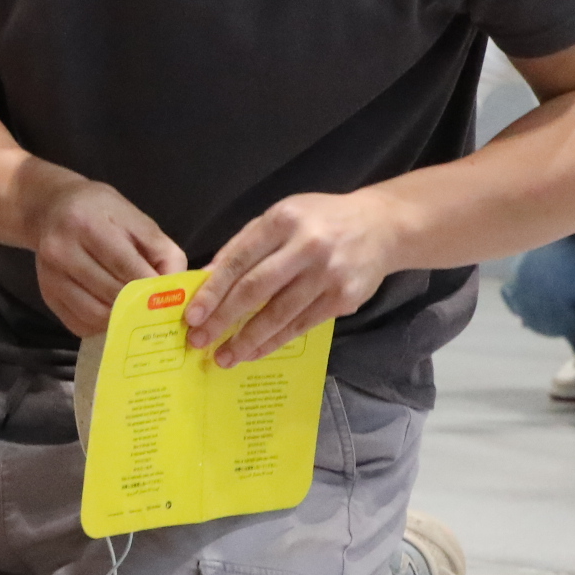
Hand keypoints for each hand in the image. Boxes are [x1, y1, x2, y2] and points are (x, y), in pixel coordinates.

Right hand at [26, 176, 184, 337]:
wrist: (50, 208)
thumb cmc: (99, 210)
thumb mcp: (134, 217)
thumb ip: (161, 250)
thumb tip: (177, 289)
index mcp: (87, 223)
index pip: (125, 266)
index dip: (151, 287)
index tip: (172, 300)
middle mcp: (61, 250)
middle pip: (110, 293)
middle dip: (140, 306)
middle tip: (160, 312)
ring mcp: (50, 275)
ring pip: (95, 313)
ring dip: (122, 320)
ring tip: (139, 316)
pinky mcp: (46, 294)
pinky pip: (79, 322)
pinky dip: (102, 326)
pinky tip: (115, 318)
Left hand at [186, 189, 396, 366]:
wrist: (382, 227)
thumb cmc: (320, 220)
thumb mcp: (280, 217)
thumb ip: (244, 245)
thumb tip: (206, 279)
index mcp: (283, 221)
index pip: (239, 259)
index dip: (213, 290)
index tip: (192, 314)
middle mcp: (306, 246)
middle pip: (256, 289)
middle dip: (223, 318)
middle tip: (199, 341)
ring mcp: (327, 274)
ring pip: (279, 314)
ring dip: (247, 339)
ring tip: (224, 356)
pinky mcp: (343, 298)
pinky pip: (301, 325)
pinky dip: (274, 341)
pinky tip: (254, 351)